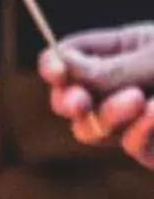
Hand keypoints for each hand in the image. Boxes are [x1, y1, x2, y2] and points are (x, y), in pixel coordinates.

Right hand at [42, 24, 153, 164]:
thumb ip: (110, 70)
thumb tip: (64, 72)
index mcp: (121, 51)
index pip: (69, 56)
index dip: (54, 65)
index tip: (57, 73)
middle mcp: (121, 85)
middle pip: (69, 99)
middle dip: (70, 101)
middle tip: (80, 103)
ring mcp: (134, 120)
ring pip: (92, 128)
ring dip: (109, 116)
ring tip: (141, 102)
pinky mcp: (151, 148)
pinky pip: (130, 146)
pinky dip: (140, 132)